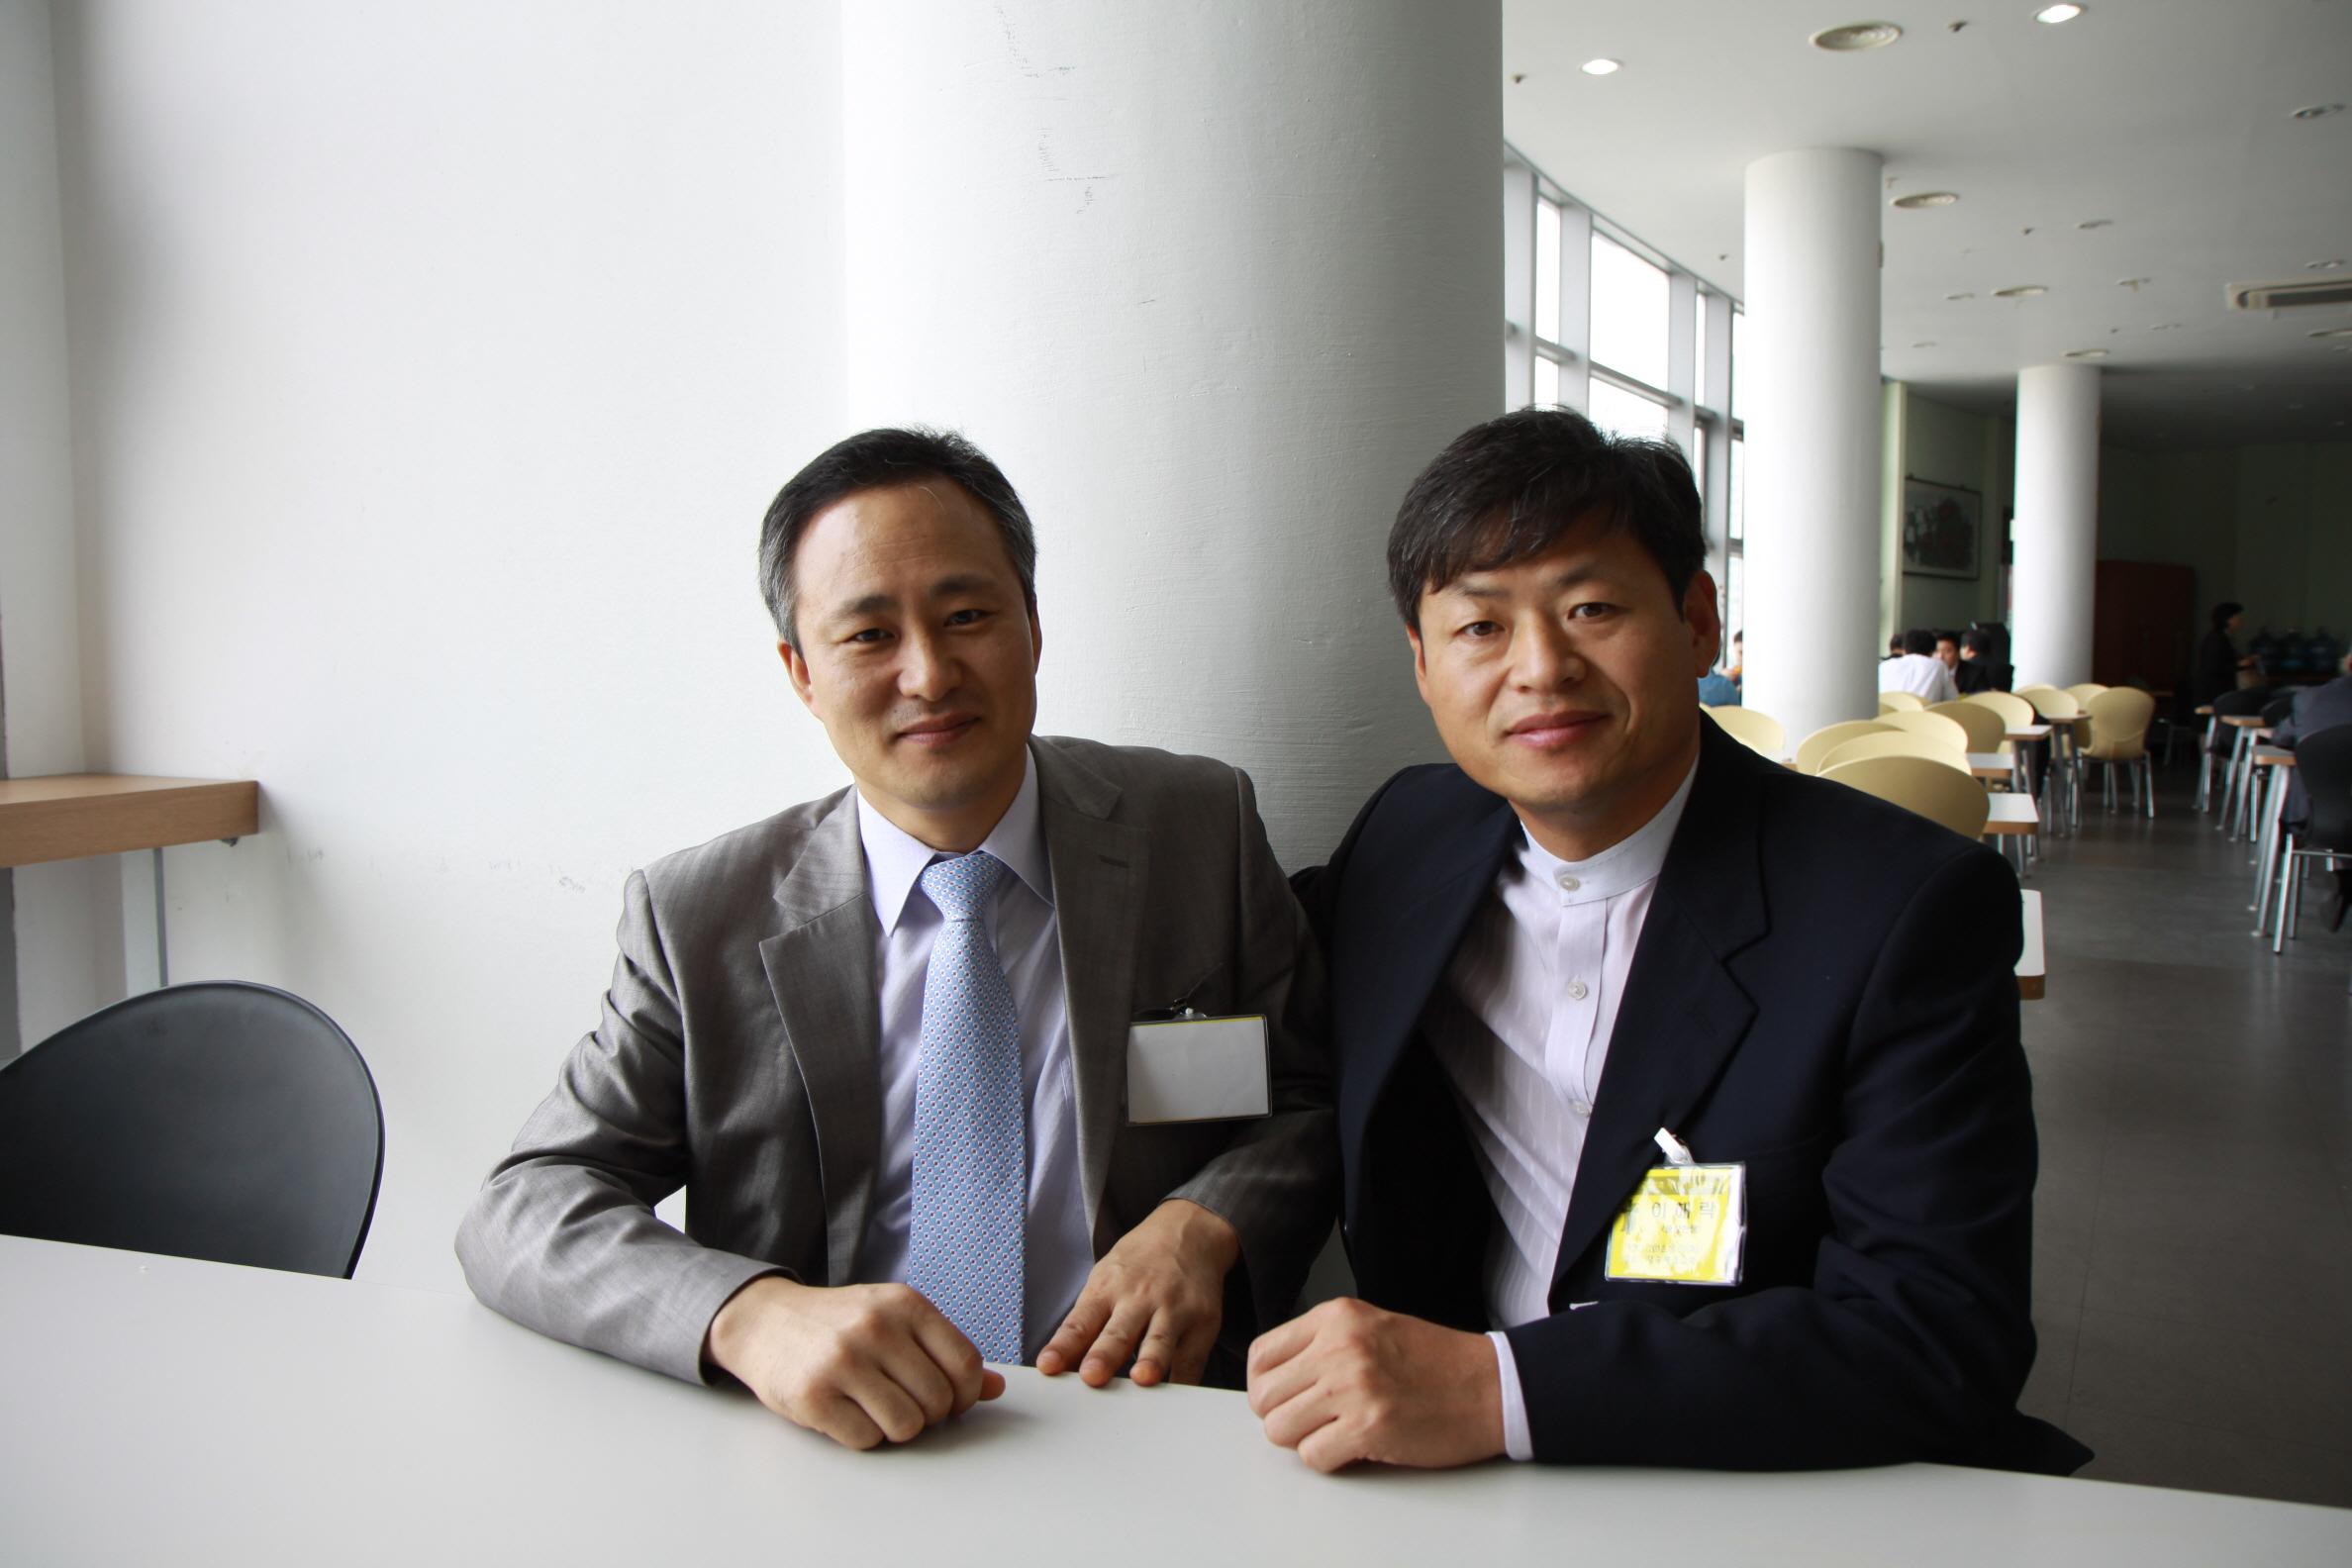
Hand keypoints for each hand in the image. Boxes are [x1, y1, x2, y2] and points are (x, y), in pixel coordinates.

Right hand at [703, 1277, 1004, 1448]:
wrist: (765, 1321)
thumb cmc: (839, 1323)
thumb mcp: (894, 1319)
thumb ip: (943, 1350)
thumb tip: (993, 1389)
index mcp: (905, 1304)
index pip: (964, 1364)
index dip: (964, 1395)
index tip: (949, 1401)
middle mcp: (876, 1328)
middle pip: (936, 1401)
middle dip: (928, 1414)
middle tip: (904, 1403)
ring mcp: (843, 1362)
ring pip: (906, 1426)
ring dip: (897, 1428)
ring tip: (876, 1407)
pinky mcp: (813, 1396)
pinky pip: (866, 1439)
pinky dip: (864, 1436)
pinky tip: (848, 1412)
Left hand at [1036, 1198, 1239, 1386]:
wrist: (1190, 1232)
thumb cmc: (1140, 1263)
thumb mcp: (1106, 1278)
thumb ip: (1088, 1320)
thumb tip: (1063, 1363)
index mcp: (1107, 1289)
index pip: (1080, 1322)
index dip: (1063, 1345)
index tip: (1048, 1366)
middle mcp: (1139, 1298)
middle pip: (1118, 1333)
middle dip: (1104, 1355)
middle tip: (1091, 1376)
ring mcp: (1173, 1309)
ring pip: (1159, 1341)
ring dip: (1150, 1361)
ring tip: (1142, 1378)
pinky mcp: (1203, 1322)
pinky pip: (1192, 1359)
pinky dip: (1184, 1380)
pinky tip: (1175, 1398)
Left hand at [1246, 1298, 1504, 1472]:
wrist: (1490, 1385)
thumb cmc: (1436, 1362)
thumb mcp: (1371, 1328)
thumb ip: (1322, 1345)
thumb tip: (1275, 1381)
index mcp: (1336, 1317)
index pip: (1261, 1355)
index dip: (1267, 1386)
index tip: (1285, 1398)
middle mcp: (1338, 1347)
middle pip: (1264, 1397)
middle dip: (1283, 1417)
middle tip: (1313, 1422)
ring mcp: (1353, 1386)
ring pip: (1279, 1429)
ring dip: (1303, 1440)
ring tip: (1334, 1433)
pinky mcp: (1369, 1426)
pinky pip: (1312, 1456)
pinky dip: (1329, 1460)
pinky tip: (1355, 1447)